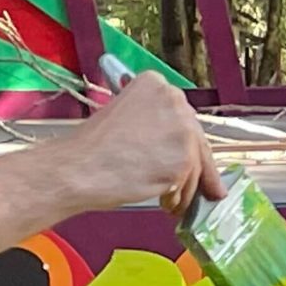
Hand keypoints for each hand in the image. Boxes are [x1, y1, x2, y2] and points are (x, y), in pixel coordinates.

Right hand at [80, 73, 226, 212]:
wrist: (79, 167)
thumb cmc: (92, 148)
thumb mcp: (123, 117)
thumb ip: (153, 123)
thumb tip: (174, 145)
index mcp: (155, 84)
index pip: (182, 114)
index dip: (184, 138)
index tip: (187, 150)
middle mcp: (173, 100)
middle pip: (196, 138)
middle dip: (198, 165)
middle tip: (206, 186)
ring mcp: (181, 129)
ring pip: (196, 163)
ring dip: (186, 185)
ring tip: (169, 199)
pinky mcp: (184, 159)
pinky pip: (189, 183)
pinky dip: (179, 197)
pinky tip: (164, 201)